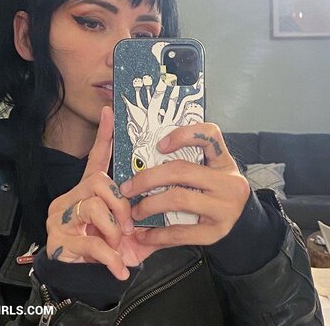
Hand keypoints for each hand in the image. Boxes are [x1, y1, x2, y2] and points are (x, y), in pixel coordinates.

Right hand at [45, 106, 161, 279]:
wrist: (81, 280)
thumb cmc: (107, 249)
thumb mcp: (129, 234)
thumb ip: (146, 219)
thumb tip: (169, 205)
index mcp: (89, 191)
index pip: (96, 158)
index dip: (104, 136)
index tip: (110, 112)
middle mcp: (73, 197)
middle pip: (99, 182)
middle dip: (120, 205)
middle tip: (128, 226)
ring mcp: (63, 218)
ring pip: (92, 207)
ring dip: (112, 229)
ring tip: (118, 244)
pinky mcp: (59, 240)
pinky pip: (90, 241)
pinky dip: (110, 257)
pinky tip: (119, 268)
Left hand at [120, 123, 250, 246]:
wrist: (242, 221)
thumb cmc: (215, 189)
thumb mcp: (211, 169)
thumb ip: (187, 158)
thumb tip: (143, 155)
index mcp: (223, 161)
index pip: (210, 135)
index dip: (183, 135)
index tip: (160, 145)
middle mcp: (228, 182)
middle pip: (181, 171)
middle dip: (148, 178)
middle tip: (127, 187)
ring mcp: (224, 208)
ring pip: (179, 199)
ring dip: (149, 205)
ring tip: (134, 211)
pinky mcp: (216, 232)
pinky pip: (181, 232)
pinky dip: (157, 234)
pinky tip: (144, 235)